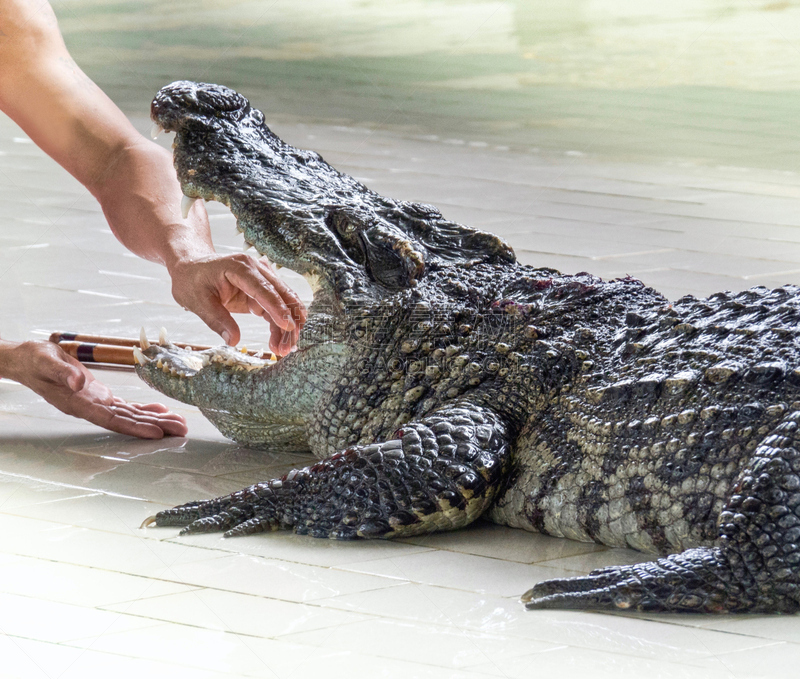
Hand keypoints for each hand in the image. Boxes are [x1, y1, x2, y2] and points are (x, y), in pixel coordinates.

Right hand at [0, 340, 187, 438]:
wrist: (28, 360)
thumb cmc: (36, 361)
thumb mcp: (46, 362)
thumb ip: (63, 373)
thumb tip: (79, 381)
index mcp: (80, 404)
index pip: (112, 420)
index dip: (135, 427)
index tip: (156, 433)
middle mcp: (92, 408)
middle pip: (128, 421)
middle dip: (155, 426)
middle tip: (180, 429)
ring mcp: (97, 404)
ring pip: (131, 415)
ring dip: (155, 419)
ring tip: (178, 423)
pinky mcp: (100, 396)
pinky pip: (126, 406)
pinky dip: (144, 408)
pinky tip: (160, 410)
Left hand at [168, 252, 306, 356]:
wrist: (191, 267)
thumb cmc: (192, 281)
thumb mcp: (198, 302)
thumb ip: (217, 320)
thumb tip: (234, 341)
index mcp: (240, 267)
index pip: (263, 289)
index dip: (277, 308)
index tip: (288, 327)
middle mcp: (256, 269)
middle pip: (280, 295)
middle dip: (289, 321)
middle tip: (289, 346)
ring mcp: (261, 279)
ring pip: (283, 303)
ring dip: (288, 326)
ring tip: (285, 349)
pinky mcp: (261, 291)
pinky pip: (275, 308)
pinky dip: (279, 325)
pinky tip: (280, 342)